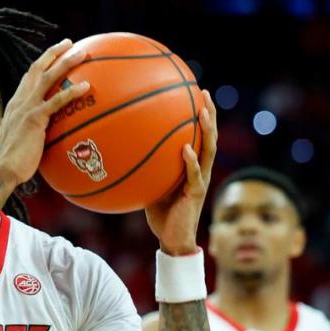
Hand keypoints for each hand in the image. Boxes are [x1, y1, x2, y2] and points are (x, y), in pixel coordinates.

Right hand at [0, 38, 90, 183]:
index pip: (29, 77)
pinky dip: (71, 92)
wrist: (3, 169)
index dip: (42, 63)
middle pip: (37, 69)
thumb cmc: (13, 162)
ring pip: (48, 77)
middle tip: (70, 44)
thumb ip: (31, 131)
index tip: (55, 54)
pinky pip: (56, 101)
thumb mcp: (20, 140)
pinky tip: (86, 87)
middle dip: (54, 53)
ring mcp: (26, 108)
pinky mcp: (35, 118)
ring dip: (66, 62)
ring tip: (83, 53)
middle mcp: (20, 101)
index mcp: (16, 104)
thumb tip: (45, 134)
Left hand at [145, 90, 218, 254]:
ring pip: (208, 151)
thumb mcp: (150, 184)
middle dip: (209, 113)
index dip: (200, 114)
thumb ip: (144, 167)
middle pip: (209, 136)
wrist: (172, 239)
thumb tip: (120, 149)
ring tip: (202, 112)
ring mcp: (201, 180)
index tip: (194, 91)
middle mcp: (200, 169)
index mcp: (192, 166)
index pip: (199, 134)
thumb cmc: (160, 212)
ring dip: (207, 130)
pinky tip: (186, 148)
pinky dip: (190, 161)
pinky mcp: (196, 194)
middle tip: (203, 92)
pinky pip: (195, 175)